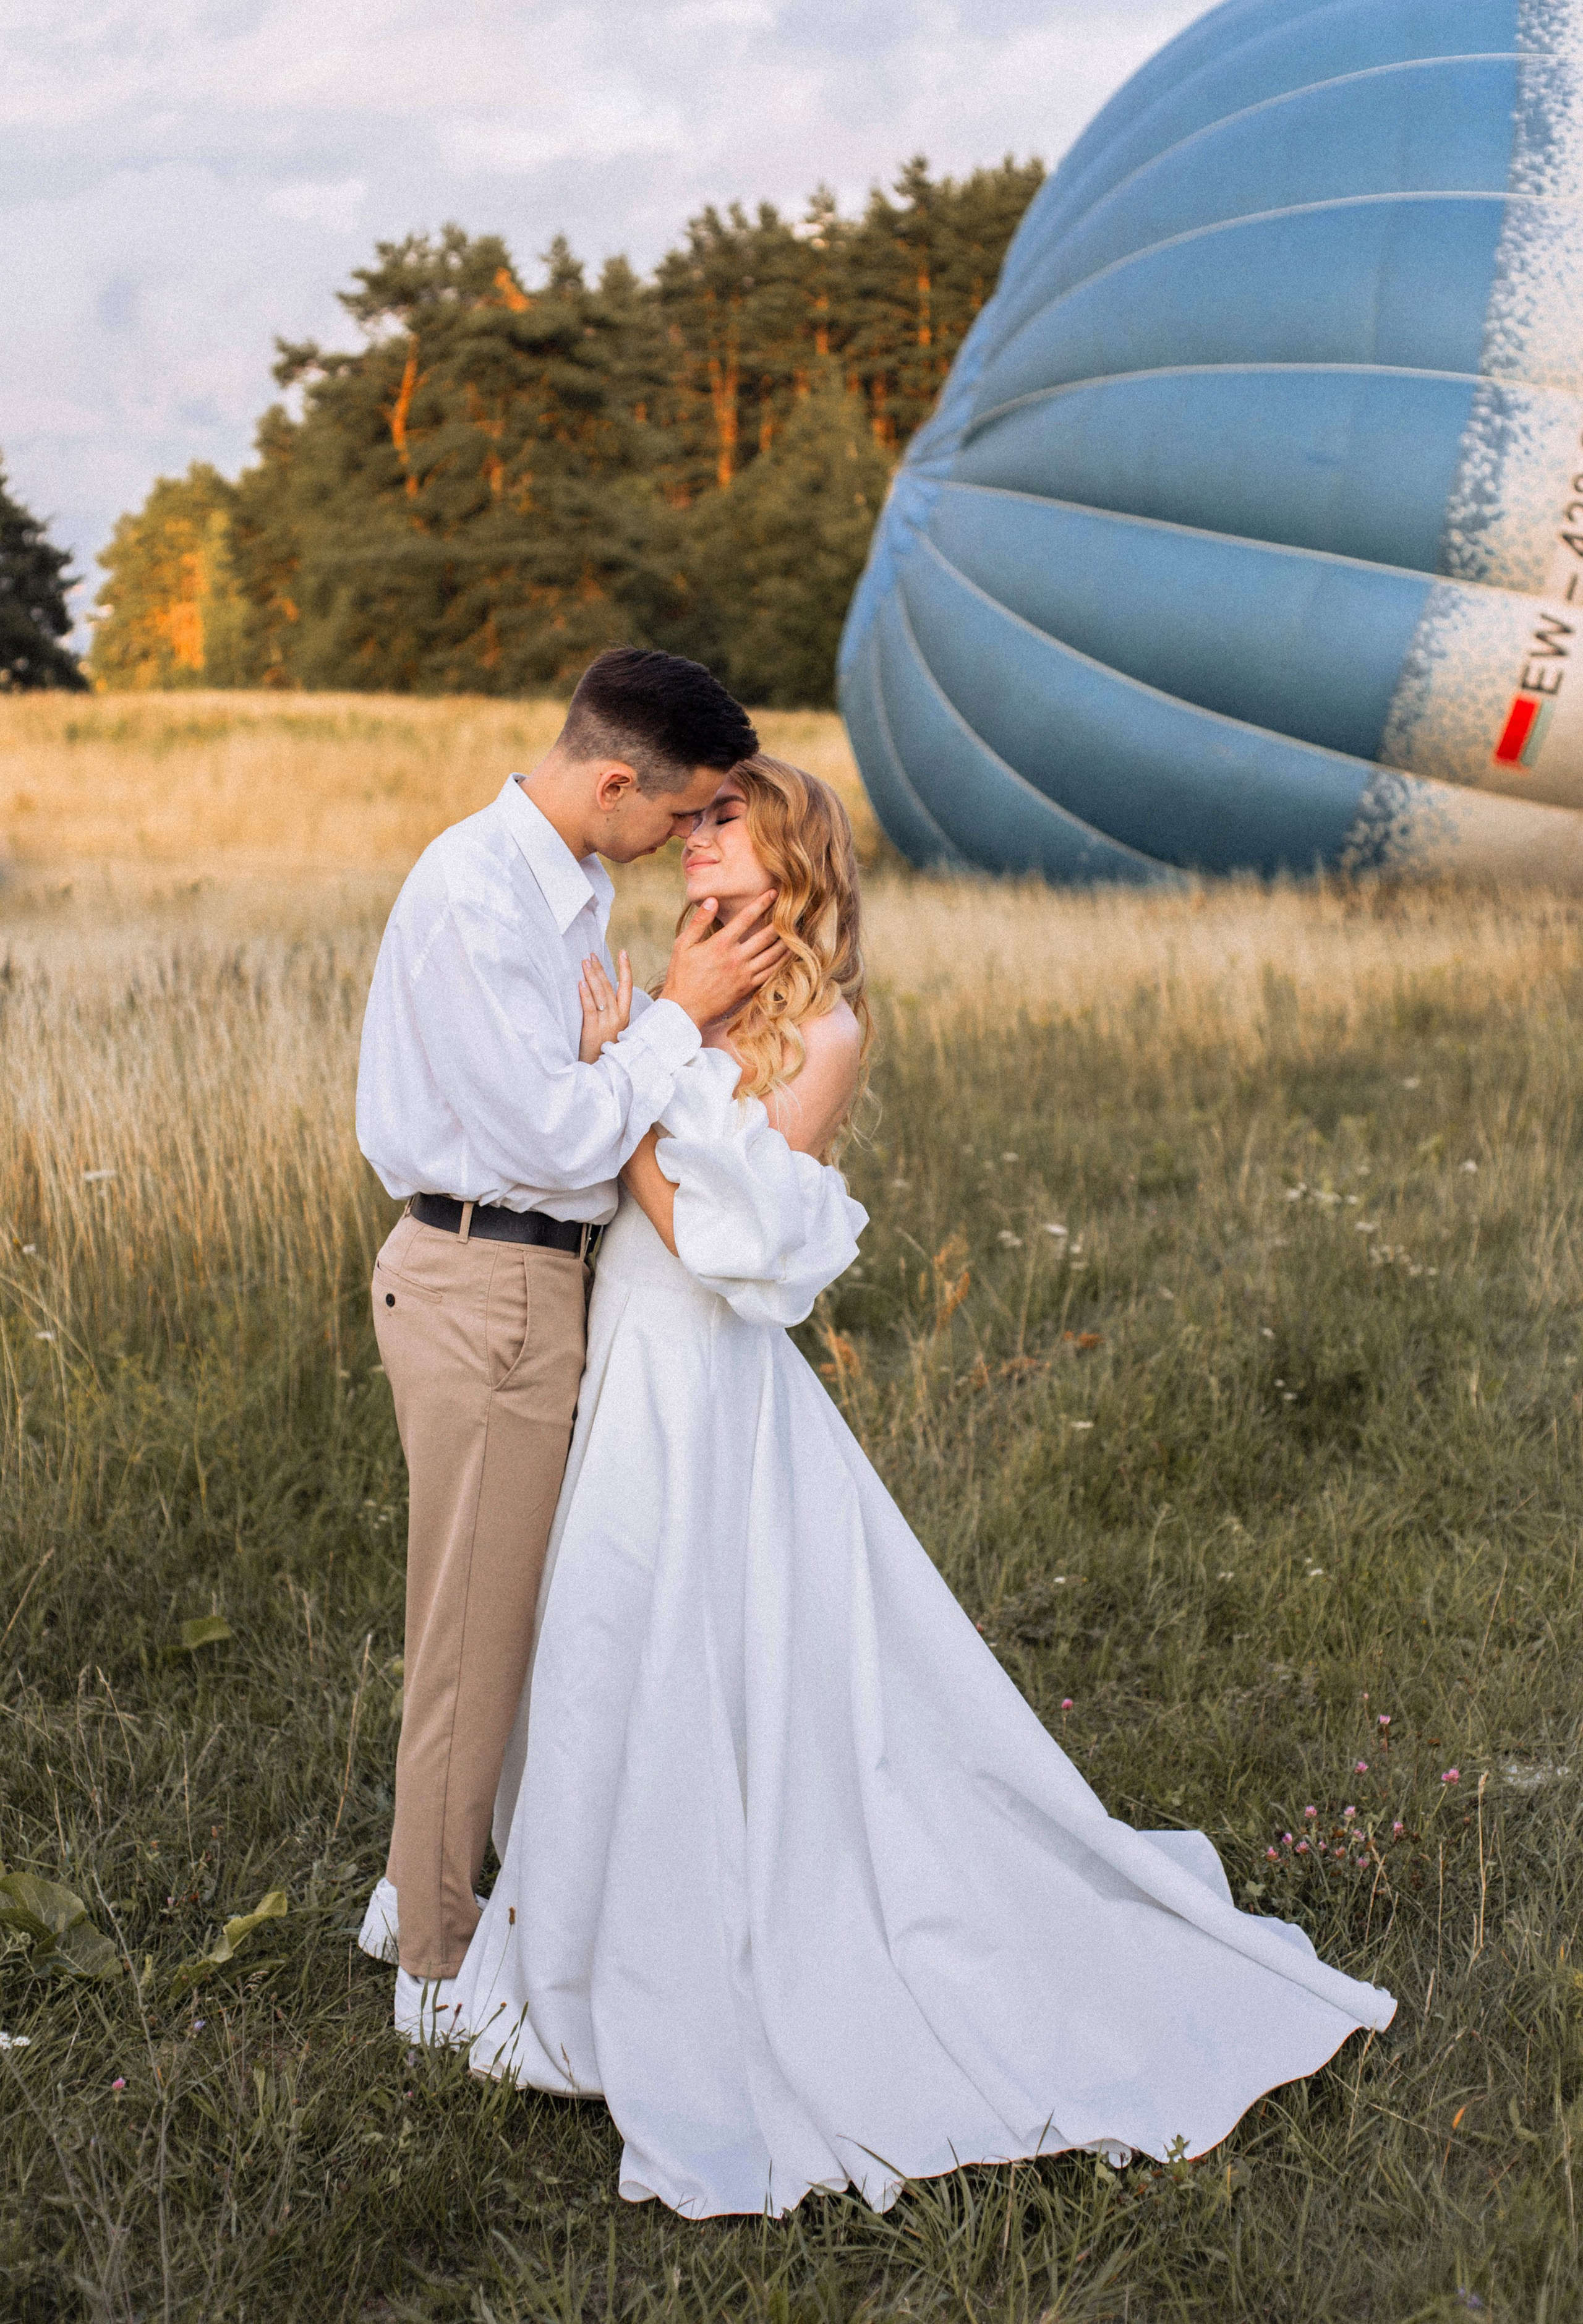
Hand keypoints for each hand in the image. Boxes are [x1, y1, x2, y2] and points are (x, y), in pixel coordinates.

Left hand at [578, 951, 632, 1062]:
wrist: (605, 1071)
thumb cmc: (607, 1050)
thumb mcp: (615, 1029)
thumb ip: (612, 1012)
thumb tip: (602, 993)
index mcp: (625, 1015)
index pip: (627, 987)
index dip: (625, 969)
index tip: (623, 952)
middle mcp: (618, 1017)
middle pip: (610, 987)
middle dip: (600, 969)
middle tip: (591, 955)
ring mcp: (607, 1023)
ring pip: (600, 994)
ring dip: (592, 976)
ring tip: (585, 962)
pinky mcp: (593, 1030)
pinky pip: (590, 1008)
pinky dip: (585, 994)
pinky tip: (581, 982)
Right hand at [659, 891, 786, 1029]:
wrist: (684, 1009)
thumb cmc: (681, 976)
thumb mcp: (683, 945)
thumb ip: (699, 921)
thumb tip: (712, 900)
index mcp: (720, 944)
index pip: (746, 918)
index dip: (762, 903)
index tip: (773, 893)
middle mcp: (736, 958)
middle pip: (765, 935)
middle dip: (780, 921)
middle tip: (792, 910)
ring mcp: (744, 974)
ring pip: (772, 954)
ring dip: (786, 940)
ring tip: (796, 929)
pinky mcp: (748, 988)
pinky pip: (771, 972)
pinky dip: (782, 961)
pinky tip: (789, 953)